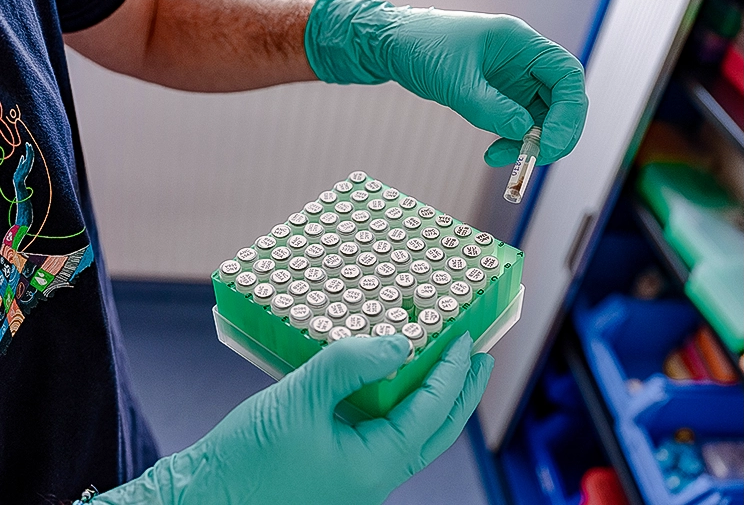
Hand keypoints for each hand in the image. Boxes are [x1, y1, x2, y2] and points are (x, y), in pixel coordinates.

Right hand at [101, 332, 490, 504]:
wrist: (198, 501)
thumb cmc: (244, 461)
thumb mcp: (299, 398)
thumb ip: (351, 364)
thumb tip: (400, 344)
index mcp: (373, 467)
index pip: (431, 413)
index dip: (452, 372)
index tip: (467, 337)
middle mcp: (371, 480)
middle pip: (434, 433)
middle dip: (460, 394)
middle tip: (479, 358)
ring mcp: (354, 481)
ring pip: (410, 438)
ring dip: (431, 400)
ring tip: (443, 364)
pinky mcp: (335, 476)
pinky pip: (381, 439)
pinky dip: (397, 409)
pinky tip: (390, 382)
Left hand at [305, 0, 588, 166]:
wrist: (393, 46)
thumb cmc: (422, 48)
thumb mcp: (454, 81)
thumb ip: (490, 107)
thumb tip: (524, 132)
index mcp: (521, 42)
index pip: (567, 74)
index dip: (568, 110)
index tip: (549, 142)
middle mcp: (525, 59)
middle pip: (563, 98)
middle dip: (556, 131)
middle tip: (535, 158)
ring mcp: (515, 78)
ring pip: (544, 114)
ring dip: (533, 142)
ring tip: (501, 158)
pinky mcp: (502, 94)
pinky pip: (522, 121)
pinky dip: (515, 141)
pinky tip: (493, 153)